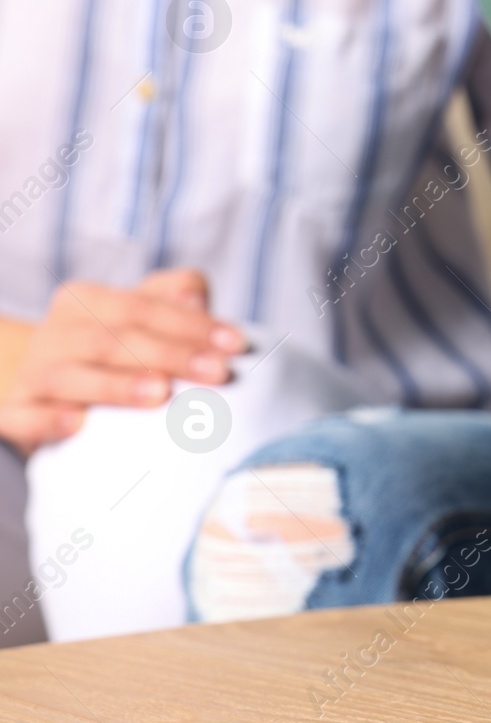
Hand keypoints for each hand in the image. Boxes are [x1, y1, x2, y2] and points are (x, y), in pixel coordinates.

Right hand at [0, 269, 245, 455]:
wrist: (37, 388)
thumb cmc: (109, 350)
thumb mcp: (139, 318)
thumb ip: (172, 300)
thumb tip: (196, 297)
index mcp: (86, 301)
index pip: (143, 308)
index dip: (192, 324)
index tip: (237, 344)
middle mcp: (55, 334)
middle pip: (114, 340)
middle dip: (170, 355)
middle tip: (218, 373)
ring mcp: (32, 376)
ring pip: (70, 376)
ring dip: (116, 385)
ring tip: (160, 394)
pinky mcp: (14, 415)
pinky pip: (22, 417)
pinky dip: (46, 420)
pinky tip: (76, 425)